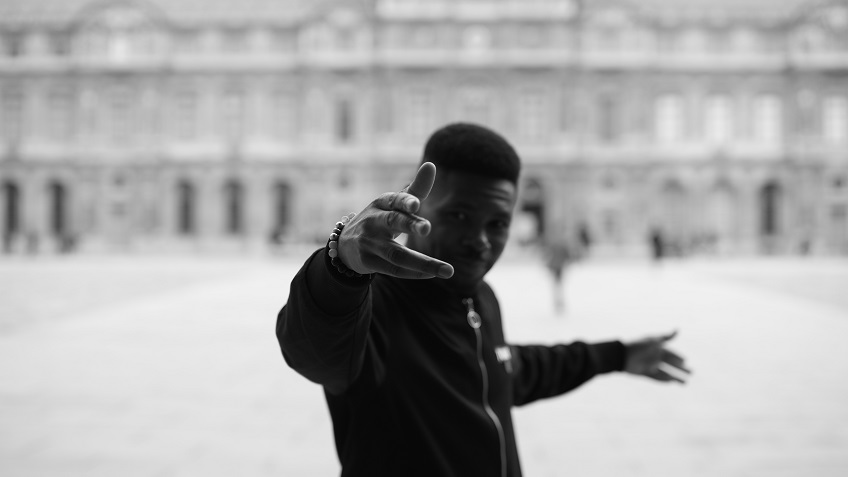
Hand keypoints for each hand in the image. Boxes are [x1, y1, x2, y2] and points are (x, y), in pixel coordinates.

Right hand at [337, 162, 453, 278]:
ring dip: (424, 263)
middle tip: (427, 227)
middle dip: (410, 224)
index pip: (394, 200)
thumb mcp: (393, 203)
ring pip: (398, 254)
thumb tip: (431, 165)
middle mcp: (373, 221)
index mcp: (381, 203)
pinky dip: (414, 272)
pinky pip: (394, 269)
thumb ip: (415, 189)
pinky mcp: (368, 262)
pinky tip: (432, 274)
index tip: (417, 203)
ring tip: (448, 270)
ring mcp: (369, 242)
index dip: (405, 200)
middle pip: (392, 222)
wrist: (345, 244)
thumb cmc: (379, 219)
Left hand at [623, 330, 690, 383]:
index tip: (686, 361)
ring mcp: (650, 365)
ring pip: (665, 372)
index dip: (678, 357)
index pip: (671, 353)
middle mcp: (654, 357)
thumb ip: (666, 337)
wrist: (621, 355)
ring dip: (675, 377)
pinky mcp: (644, 372)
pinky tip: (672, 382)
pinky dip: (664, 380)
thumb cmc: (638, 346)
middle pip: (670, 364)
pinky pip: (656, 377)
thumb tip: (678, 329)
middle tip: (691, 373)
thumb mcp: (653, 341)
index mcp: (657, 348)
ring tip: (685, 383)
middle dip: (680, 368)